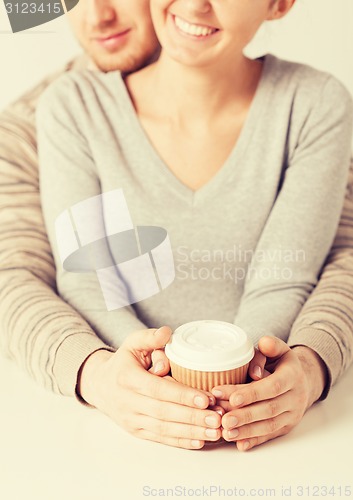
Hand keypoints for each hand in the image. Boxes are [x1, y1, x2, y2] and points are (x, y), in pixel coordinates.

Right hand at [77, 326, 221, 448]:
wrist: (100, 385)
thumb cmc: (123, 362)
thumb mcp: (133, 343)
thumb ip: (150, 337)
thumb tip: (167, 333)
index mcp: (127, 378)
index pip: (158, 389)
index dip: (182, 395)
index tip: (205, 398)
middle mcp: (128, 402)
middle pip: (164, 413)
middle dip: (192, 417)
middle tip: (217, 417)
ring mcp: (131, 419)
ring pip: (164, 429)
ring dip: (191, 432)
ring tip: (215, 431)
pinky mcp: (136, 431)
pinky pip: (160, 438)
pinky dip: (180, 442)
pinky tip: (199, 441)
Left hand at [212, 336, 326, 450]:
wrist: (304, 378)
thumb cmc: (282, 362)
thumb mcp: (278, 348)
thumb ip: (267, 348)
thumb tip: (253, 370)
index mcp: (292, 375)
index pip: (271, 386)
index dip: (252, 393)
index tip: (232, 398)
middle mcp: (296, 397)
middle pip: (269, 409)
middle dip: (245, 415)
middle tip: (223, 419)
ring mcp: (293, 414)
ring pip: (269, 425)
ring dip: (247, 430)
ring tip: (226, 432)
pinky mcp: (287, 426)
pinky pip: (271, 435)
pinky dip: (254, 441)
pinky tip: (239, 444)